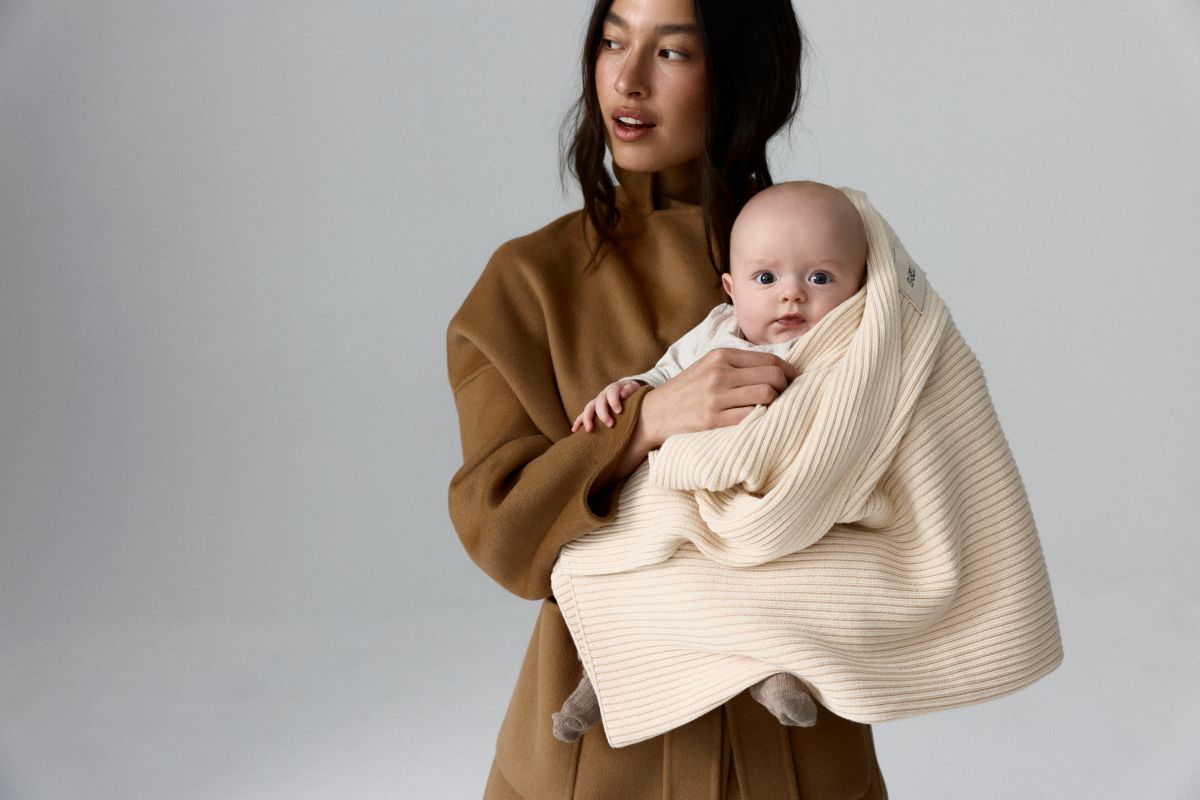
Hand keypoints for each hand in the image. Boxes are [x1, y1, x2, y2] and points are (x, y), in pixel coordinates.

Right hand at [572, 380, 643, 432]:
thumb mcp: (634, 388)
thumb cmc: (632, 393)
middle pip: (599, 402)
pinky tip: (574, 430)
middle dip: (603, 413)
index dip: (614, 401)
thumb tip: (623, 394)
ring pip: (588, 408)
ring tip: (589, 429)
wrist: (626, 392)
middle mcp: (603, 395)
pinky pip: (582, 416)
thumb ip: (630, 390)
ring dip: (588, 418)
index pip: (612, 392)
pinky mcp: (592, 411)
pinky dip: (578, 422)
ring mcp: (596, 403)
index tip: (619, 411)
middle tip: (610, 424)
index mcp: (613, 388)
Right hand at [638, 348, 796, 448]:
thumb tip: (779, 371)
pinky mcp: (713, 420)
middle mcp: (720, 372)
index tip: (792, 383)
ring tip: (772, 411)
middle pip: (773, 375)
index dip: (789, 372)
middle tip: (785, 399)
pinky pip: (752, 416)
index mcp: (721, 355)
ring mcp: (716, 397)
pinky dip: (761, 419)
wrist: (653, 414)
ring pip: (767, 394)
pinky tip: (758, 422)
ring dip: (776, 404)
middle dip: (786, 388)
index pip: (770, 359)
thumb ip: (738, 366)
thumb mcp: (708, 367)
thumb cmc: (687, 392)